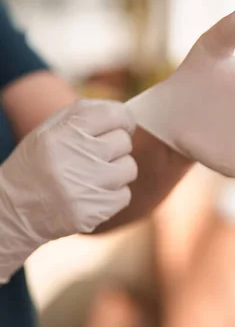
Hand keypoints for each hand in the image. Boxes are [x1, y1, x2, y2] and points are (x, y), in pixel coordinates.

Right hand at [0, 99, 136, 282]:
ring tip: (94, 175)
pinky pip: (125, 195)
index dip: (124, 118)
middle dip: (115, 146)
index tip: (123, 124)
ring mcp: (85, 188)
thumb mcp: (48, 130)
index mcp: (62, 134)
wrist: (12, 212)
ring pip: (129, 168)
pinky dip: (114, 194)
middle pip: (124, 141)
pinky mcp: (92, 213)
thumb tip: (124, 113)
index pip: (113, 114)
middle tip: (97, 154)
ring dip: (117, 170)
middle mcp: (74, 159)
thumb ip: (84, 114)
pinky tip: (92, 193)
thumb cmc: (35, 164)